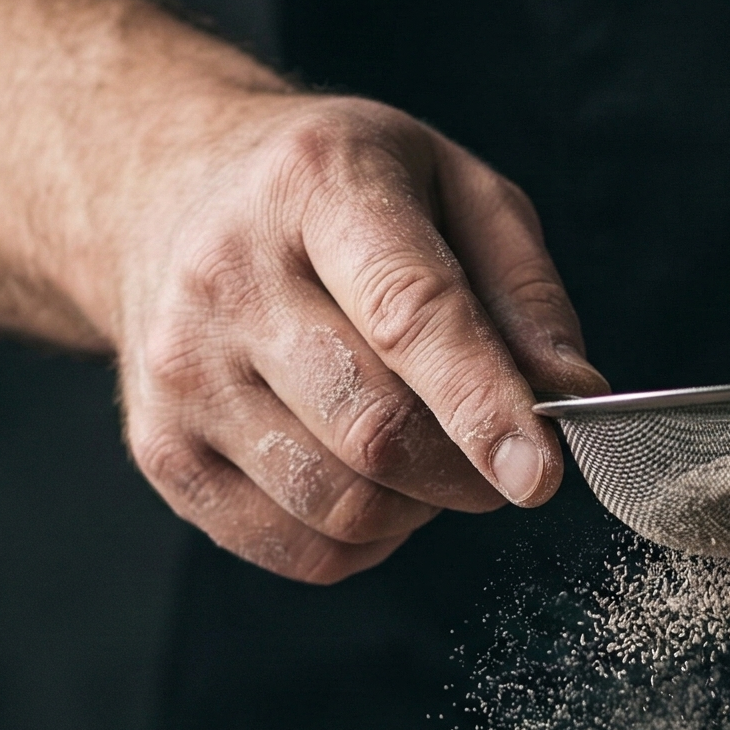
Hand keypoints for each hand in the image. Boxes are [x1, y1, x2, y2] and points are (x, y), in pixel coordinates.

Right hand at [0, 0, 604, 583]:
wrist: (145, 185)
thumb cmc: (335, 189)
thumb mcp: (448, 186)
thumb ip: (525, 287)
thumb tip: (584, 396)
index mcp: (323, 189)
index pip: (411, 314)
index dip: (485, 403)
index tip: (543, 476)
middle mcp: (234, 277)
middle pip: (370, 431)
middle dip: (461, 469)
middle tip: (494, 458)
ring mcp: (177, 370)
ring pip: (327, 503)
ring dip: (408, 512)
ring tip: (423, 460)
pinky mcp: (153, 448)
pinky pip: (276, 545)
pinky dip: (343, 543)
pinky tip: (350, 483)